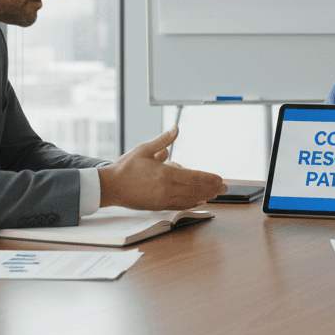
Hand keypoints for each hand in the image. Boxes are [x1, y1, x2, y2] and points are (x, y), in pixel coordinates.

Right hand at [97, 127, 227, 209]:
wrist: (111, 187)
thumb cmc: (126, 167)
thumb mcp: (144, 149)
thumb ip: (163, 140)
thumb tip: (176, 128)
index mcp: (165, 174)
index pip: (194, 177)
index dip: (209, 178)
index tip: (219, 179)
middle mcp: (166, 189)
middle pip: (195, 189)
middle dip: (211, 188)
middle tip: (224, 188)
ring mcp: (162, 200)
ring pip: (189, 199)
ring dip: (204, 196)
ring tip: (215, 194)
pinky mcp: (158, 206)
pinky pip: (179, 205)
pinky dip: (191, 203)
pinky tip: (198, 201)